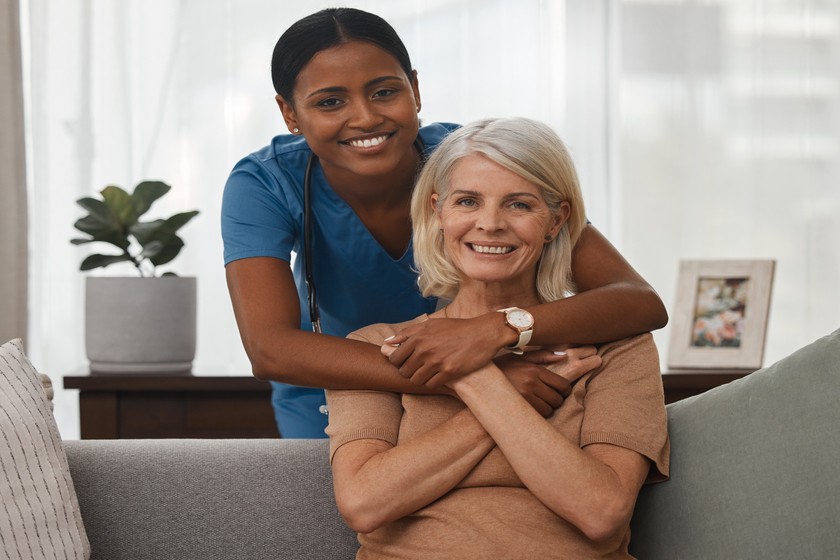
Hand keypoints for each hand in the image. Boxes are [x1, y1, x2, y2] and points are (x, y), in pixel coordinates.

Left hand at [383, 315, 507, 387]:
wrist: (483, 333)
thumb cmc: (456, 328)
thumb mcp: (431, 324)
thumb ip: (407, 333)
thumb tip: (386, 342)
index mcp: (418, 337)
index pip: (394, 358)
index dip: (398, 363)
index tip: (406, 362)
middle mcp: (425, 350)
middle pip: (404, 372)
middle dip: (409, 372)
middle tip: (418, 369)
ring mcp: (437, 362)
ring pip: (416, 380)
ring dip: (420, 379)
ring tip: (427, 374)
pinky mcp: (450, 372)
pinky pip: (431, 385)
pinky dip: (432, 383)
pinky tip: (438, 377)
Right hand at [492, 351, 569, 416]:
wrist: (476, 379)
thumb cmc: (500, 368)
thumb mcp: (519, 357)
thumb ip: (543, 355)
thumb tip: (564, 355)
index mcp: (533, 369)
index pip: (562, 384)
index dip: (564, 390)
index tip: (560, 391)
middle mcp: (530, 382)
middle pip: (557, 399)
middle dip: (555, 400)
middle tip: (547, 398)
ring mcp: (523, 397)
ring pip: (548, 410)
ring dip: (546, 408)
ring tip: (537, 403)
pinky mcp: (516, 408)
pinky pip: (537, 417)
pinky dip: (537, 415)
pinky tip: (530, 409)